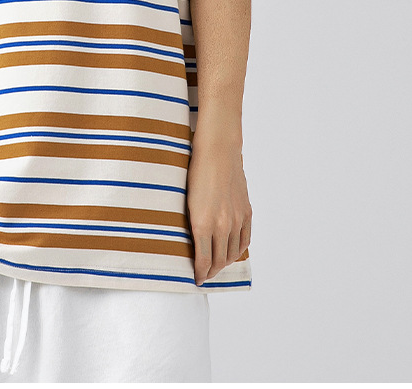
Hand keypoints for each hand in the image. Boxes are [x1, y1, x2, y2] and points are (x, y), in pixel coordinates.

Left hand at [186, 125, 251, 285]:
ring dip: (225, 263)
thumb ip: (193, 224)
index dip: (201, 274)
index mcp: (202, 223)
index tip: (197, 280)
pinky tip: (233, 251)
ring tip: (217, 265)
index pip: (204, 260)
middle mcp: (221, 225)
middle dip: (211, 271)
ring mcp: (236, 219)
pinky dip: (238, 250)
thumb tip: (194, 243)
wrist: (217, 152)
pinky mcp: (246, 211)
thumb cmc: (196, 172)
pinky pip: (245, 239)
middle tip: (205, 275)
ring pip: (233, 252)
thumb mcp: (187, 202)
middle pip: (219, 260)